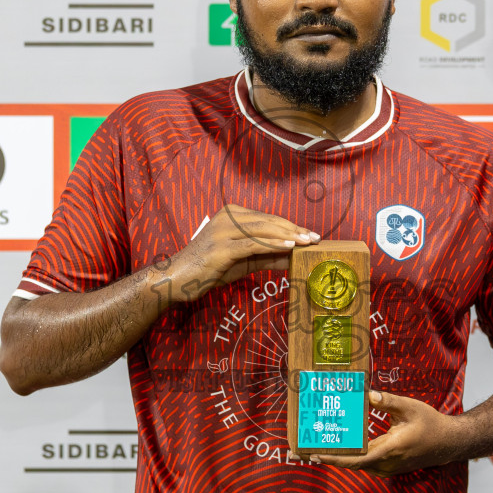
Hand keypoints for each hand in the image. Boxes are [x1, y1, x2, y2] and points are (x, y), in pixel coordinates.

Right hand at [162, 204, 317, 302]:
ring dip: (289, 235)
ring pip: (263, 230)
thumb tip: (294, 257)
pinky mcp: (221, 248)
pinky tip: (289, 246)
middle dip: (295, 229)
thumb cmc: (209, 269)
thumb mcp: (243, 261)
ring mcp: (223, 231)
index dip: (292, 226)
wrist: (176, 279)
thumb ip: (268, 256)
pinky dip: (273, 244)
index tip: (311, 234)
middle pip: (269, 221)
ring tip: (308, 241)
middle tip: (316, 238)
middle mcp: (228, 217)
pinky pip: (252, 244)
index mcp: (232, 214)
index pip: (269, 219)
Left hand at [314, 390, 460, 476]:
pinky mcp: (388, 467)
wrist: (448, 443)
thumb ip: (388, 401)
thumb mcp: (410, 407)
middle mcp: (386, 463)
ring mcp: (387, 468)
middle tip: (301, 451)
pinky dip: (349, 458)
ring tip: (314, 448)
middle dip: (327, 458)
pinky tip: (338, 447)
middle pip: (351, 464)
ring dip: (337, 458)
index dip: (335, 459)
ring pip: (356, 466)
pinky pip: (364, 465)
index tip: (316, 455)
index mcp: (390, 448)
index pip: (357, 459)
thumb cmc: (430, 423)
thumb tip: (367, 394)